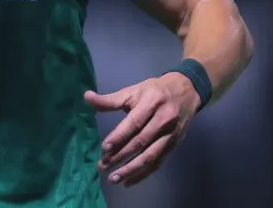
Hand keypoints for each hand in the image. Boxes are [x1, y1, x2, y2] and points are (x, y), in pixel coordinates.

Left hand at [84, 73, 200, 187]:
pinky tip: (129, 181)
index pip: (134, 123)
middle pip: (141, 141)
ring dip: (132, 169)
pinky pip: (158, 162)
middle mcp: (163, 119)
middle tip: (103, 165)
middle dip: (121, 155)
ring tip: (114, 178)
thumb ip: (110, 99)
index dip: (119, 136)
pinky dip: (144, 173)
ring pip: (151, 155)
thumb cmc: (153, 91)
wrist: (186, 91)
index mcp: (151, 102)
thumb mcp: (133, 90)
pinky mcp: (174, 145)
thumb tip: (86, 97)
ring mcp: (171, 134)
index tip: (105, 148)